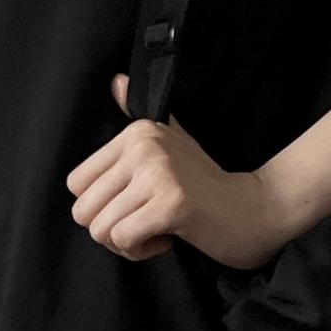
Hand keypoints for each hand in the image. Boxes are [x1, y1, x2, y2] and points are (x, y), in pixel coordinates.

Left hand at [64, 73, 297, 268]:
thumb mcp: (172, 141)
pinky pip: (123, 239)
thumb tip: (116, 81)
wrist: (254, 210)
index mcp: (136, 132)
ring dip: (127, 243)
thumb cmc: (206, 184)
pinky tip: (167, 237)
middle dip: (110, 229)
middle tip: (145, 223)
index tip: (135, 204)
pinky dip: (141, 250)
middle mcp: (143, 146)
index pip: (76, 183)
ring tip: (158, 229)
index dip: (100, 206)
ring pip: (101, 229)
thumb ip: (139, 115)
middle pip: (83, 210)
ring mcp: (157, 174)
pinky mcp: (169, 203)